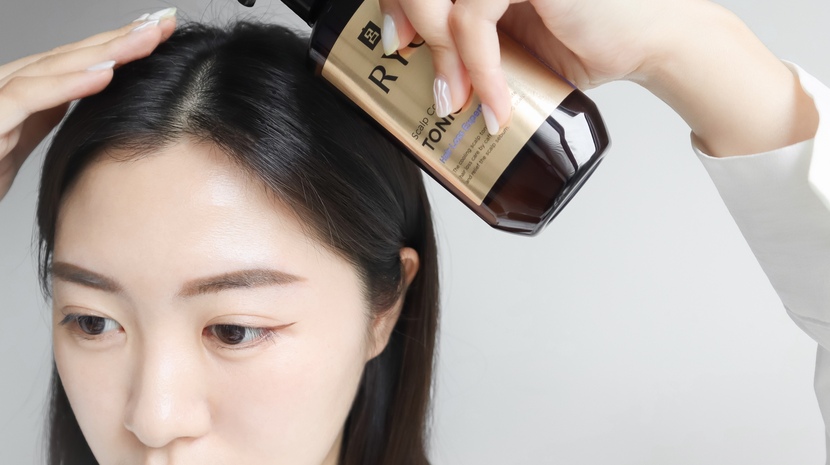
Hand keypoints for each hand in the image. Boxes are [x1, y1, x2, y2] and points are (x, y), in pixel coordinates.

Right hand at [0, 8, 176, 200]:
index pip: (77, 59)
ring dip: (104, 51)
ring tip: (147, 39)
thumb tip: (85, 88)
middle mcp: (5, 85)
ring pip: (53, 66)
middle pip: (71, 55)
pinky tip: (103, 74)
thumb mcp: (19, 139)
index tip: (160, 31)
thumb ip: (46, 111)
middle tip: (165, 22)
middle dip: (121, 37)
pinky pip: (28, 97)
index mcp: (21, 89)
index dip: (119, 44)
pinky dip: (66, 84)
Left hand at [381, 0, 818, 154]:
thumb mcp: (512, 40)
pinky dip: (478, 69)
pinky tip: (490, 105)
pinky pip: (474, 18)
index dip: (399, 2)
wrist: (652, 42)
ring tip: (454, 102)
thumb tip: (419, 63)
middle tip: (415, 71)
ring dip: (440, 55)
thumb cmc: (589, 37)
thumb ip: (469, 38)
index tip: (394, 41)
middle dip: (407, 21)